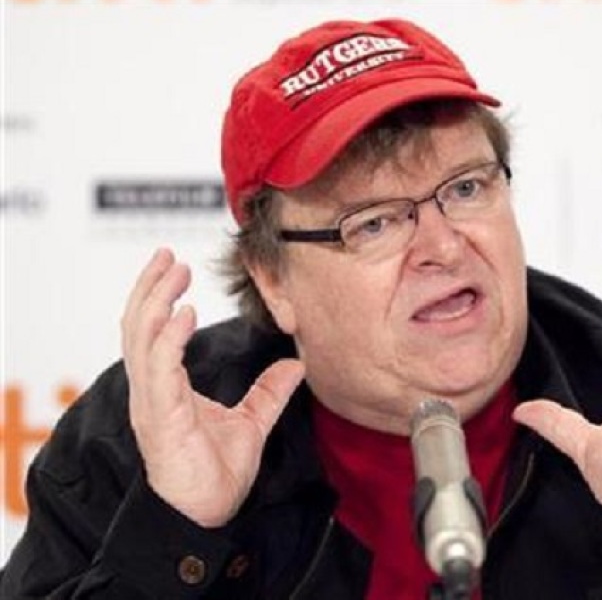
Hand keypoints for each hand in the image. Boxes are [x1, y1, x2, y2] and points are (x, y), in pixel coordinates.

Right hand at [121, 249, 303, 526]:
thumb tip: (295, 364)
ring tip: (175, 271)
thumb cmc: (217, 475)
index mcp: (166, 388)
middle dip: (150, 286)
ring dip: (155, 300)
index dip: (159, 296)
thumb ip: (268, 392)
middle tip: (167, 254)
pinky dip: (168, 338)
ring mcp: (152, 403)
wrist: (207, 515)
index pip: (152, 331)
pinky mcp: (160, 418)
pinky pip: (158, 370)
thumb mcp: (251, 423)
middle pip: (139, 325)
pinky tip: (184, 313)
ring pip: (141, 340)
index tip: (174, 265)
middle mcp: (152, 390)